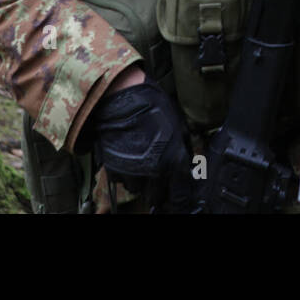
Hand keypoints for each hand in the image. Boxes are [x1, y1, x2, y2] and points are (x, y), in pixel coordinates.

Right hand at [91, 82, 196, 210]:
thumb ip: (182, 149)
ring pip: (137, 190)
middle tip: (159, 179)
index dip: (180, 200)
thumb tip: (185, 163)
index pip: (180, 196)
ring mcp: (133, 172)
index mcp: (174, 161)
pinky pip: (121, 181)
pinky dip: (124, 174)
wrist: (123, 99)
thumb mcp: (179, 126)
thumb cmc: (153, 106)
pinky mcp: (114, 169)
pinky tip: (127, 158)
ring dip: (140, 182)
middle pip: (157, 198)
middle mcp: (154, 172)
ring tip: (141, 163)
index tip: (179, 199)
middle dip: (159, 191)